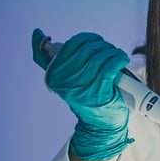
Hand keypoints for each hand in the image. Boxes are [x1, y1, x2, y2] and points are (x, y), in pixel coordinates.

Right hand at [31, 29, 131, 160]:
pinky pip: (110, 65)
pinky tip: (122, 60)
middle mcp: (65, 80)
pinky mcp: (98, 91)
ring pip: (100, 56)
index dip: (88, 39)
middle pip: (87, 49)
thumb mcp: (63, 80)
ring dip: (112, 51)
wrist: (99, 127)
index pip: (71, 45)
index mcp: (54, 74)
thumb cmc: (84, 99)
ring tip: (117, 55)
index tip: (97, 41)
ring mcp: (82, 86)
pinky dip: (119, 59)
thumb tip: (37, 33)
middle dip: (102, 45)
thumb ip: (47, 58)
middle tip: (109, 50)